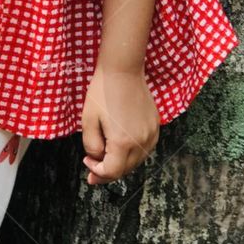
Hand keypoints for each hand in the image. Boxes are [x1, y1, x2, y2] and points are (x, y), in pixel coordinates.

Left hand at [80, 64, 159, 185]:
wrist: (123, 71)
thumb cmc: (102, 93)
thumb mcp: (88, 121)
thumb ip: (92, 146)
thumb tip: (98, 159)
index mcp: (122, 142)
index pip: (112, 172)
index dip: (97, 172)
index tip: (87, 162)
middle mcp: (140, 142)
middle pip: (125, 170)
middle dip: (108, 170)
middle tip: (93, 164)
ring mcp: (151, 134)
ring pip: (136, 161)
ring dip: (121, 163)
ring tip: (107, 154)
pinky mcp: (155, 126)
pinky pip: (144, 149)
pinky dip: (132, 152)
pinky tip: (121, 144)